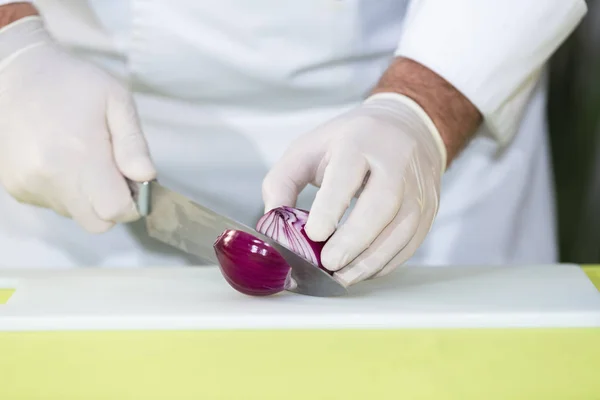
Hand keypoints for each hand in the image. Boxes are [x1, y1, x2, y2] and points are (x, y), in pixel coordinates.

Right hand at [0, 17, 155, 232]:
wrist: (13, 74)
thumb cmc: (71, 82)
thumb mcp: (116, 100)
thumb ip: (133, 144)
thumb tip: (146, 177)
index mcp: (79, 155)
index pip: (115, 210)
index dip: (133, 203)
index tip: (135, 184)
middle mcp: (50, 177)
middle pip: (97, 222)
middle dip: (113, 204)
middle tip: (113, 172)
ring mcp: (30, 185)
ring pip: (76, 215)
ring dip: (89, 197)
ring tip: (84, 158)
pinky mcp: (17, 188)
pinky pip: (55, 204)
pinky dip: (67, 191)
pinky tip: (63, 160)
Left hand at [263, 93, 446, 285]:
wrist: (406, 127)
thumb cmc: (350, 141)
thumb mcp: (308, 148)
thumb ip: (282, 181)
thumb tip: (273, 221)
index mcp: (360, 141)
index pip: (348, 173)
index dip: (332, 206)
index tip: (314, 234)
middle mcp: (396, 161)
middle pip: (382, 203)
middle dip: (355, 239)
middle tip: (329, 264)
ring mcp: (418, 185)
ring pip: (401, 228)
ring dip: (371, 259)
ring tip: (343, 277)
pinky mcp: (429, 207)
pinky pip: (411, 241)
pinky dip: (386, 262)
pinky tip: (363, 270)